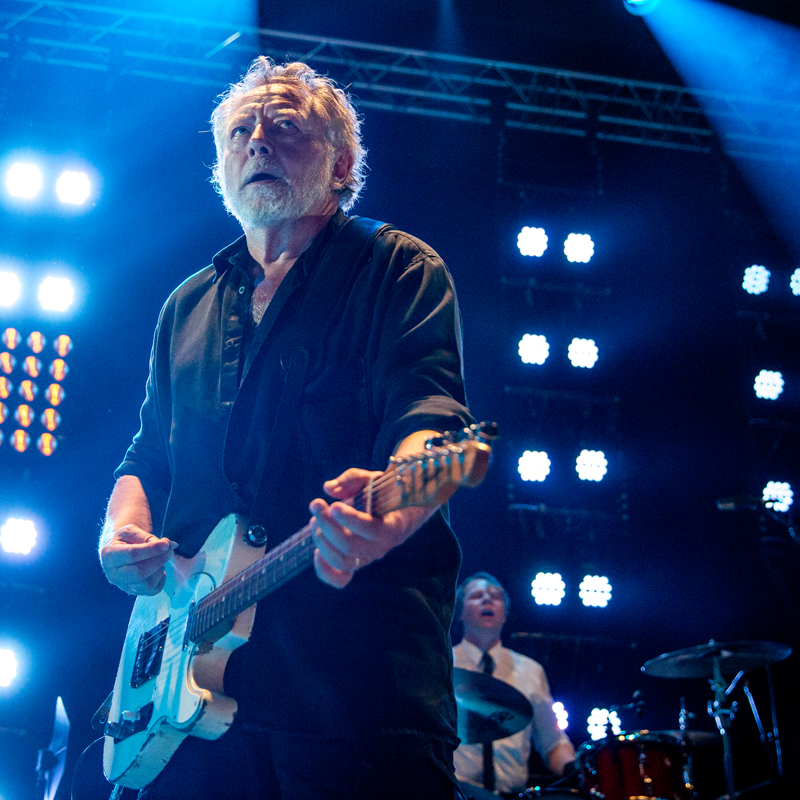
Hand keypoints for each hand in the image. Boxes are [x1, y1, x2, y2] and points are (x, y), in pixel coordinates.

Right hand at [100, 525, 176, 595]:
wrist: (118, 549)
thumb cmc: (125, 539)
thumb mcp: (132, 531)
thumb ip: (149, 538)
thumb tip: (170, 545)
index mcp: (109, 555)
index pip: (132, 555)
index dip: (151, 549)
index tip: (166, 544)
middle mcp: (113, 574)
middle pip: (140, 573)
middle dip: (158, 560)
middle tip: (168, 550)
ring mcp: (123, 585)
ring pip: (147, 584)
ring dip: (159, 569)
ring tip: (160, 558)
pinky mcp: (134, 591)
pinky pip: (153, 591)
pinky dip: (161, 580)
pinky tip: (159, 569)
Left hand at [309, 468, 433, 588]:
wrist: (399, 513)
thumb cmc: (384, 493)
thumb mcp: (373, 479)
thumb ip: (352, 479)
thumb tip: (328, 488)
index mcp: (392, 526)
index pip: (370, 529)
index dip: (350, 519)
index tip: (334, 505)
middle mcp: (380, 547)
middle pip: (349, 545)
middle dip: (327, 525)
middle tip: (316, 504)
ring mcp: (367, 558)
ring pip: (341, 560)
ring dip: (322, 540)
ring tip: (314, 519)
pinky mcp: (355, 564)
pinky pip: (339, 578)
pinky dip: (324, 570)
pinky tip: (315, 552)